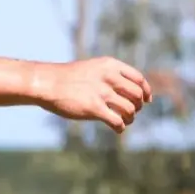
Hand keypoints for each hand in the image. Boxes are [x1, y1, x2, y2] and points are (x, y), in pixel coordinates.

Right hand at [32, 57, 152, 132]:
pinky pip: (117, 121)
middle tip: (132, 112)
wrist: (48, 83)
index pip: (138, 78)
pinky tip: (117, 128)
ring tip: (124, 121)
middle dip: (138, 106)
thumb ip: (111, 75)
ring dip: (130, 118)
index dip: (146, 91)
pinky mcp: (94, 108)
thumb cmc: (69, 77)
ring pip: (130, 110)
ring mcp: (102, 93)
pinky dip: (120, 127)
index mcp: (110, 65)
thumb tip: (130, 91)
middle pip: (137, 95)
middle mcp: (109, 77)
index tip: (146, 100)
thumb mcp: (93, 68)